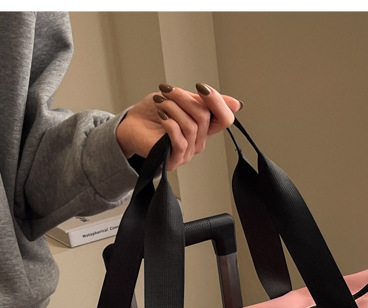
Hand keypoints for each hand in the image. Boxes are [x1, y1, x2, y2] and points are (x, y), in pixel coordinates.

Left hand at [115, 83, 242, 170]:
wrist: (130, 125)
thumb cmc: (152, 113)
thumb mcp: (181, 100)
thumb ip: (204, 101)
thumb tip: (237, 104)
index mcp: (204, 127)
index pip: (225, 118)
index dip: (217, 101)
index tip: (201, 88)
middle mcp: (198, 141)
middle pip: (205, 117)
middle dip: (185, 98)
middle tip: (168, 90)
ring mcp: (187, 152)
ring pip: (191, 126)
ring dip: (173, 108)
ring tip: (159, 101)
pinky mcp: (173, 159)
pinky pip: (180, 141)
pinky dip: (170, 123)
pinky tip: (161, 115)